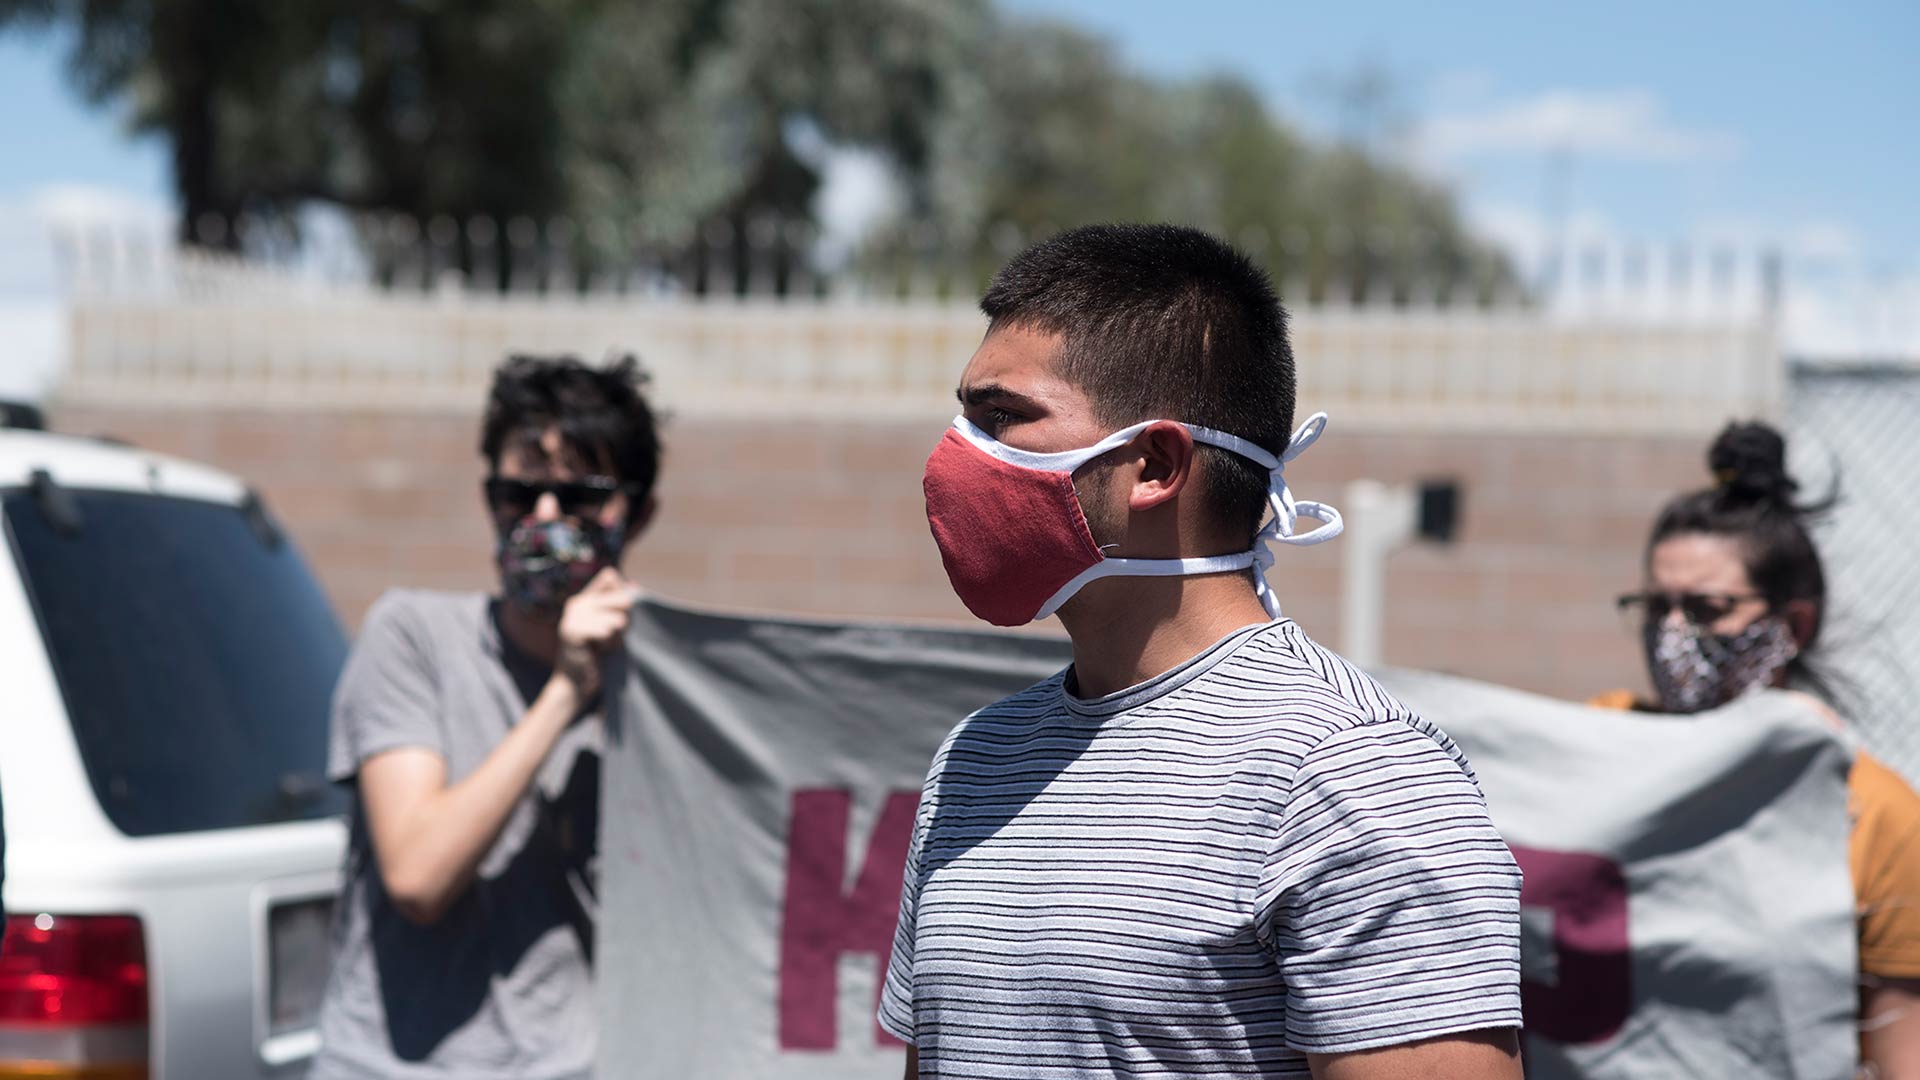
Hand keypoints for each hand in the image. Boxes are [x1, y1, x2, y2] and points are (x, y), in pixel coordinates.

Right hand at [553, 567, 633, 697]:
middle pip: (623, 599)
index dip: (623, 595)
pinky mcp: (573, 631)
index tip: (617, 617)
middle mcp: (577, 602)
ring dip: (618, 638)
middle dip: (626, 621)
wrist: (577, 683)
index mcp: (585, 598)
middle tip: (610, 638)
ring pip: (619, 619)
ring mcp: (573, 616)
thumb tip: (636, 586)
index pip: (610, 576)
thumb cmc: (599, 656)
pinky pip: (608, 631)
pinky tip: (599, 652)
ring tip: (603, 646)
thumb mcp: (614, 625)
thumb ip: (622, 605)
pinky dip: (610, 644)